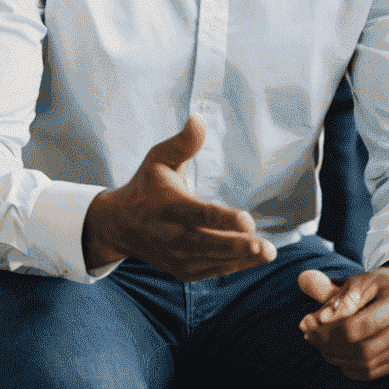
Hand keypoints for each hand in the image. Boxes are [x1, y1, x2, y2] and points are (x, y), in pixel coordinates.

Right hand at [83, 115, 275, 279]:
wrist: (121, 225)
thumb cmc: (146, 186)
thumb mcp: (159, 159)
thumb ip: (183, 143)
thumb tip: (199, 117)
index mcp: (169, 207)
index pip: (200, 215)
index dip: (224, 219)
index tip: (248, 221)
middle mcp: (173, 235)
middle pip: (210, 243)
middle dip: (239, 246)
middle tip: (266, 247)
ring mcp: (177, 257)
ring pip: (213, 260)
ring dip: (241, 259)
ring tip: (267, 253)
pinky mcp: (182, 270)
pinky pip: (211, 270)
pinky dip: (232, 266)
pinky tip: (254, 258)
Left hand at [298, 267, 388, 380]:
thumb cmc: (377, 286)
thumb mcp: (356, 282)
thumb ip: (330, 295)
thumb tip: (304, 306)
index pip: (359, 326)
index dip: (329, 331)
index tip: (307, 328)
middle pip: (362, 349)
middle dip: (330, 346)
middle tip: (310, 338)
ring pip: (366, 364)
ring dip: (336, 358)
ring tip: (320, 345)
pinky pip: (372, 373)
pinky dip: (349, 367)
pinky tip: (338, 354)